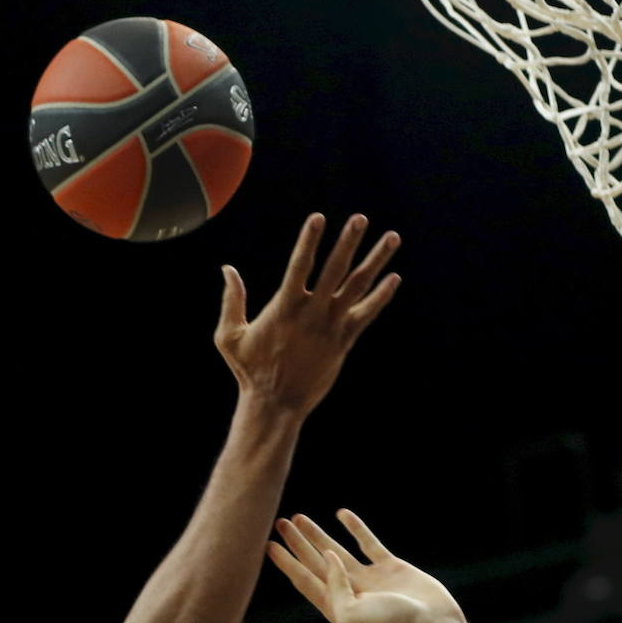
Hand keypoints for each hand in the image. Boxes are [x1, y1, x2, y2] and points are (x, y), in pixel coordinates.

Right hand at [214, 213, 400, 419]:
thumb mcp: (229, 337)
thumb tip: (227, 269)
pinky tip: (394, 278)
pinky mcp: (344, 342)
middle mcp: (312, 313)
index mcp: (285, 307)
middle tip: (360, 218)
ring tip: (392, 237)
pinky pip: (366, 314)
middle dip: (348, 242)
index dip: (308, 241)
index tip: (318, 218)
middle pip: (334, 270)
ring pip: (357, 287)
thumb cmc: (250, 371)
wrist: (276, 404)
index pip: (298, 266)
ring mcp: (330, 327)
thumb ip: (231, 301)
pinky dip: (381, 296)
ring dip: (375, 261)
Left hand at [268, 510, 466, 622]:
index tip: (268, 545)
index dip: (286, 563)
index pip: (304, 579)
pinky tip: (342, 514)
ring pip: (336, 551)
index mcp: (336, 606)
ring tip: (299, 518)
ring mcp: (369, 580)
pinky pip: (367, 543)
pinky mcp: (390, 568)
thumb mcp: (350, 614)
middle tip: (280, 524)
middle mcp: (349, 592)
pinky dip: (355, 528)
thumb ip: (333, 587)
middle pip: (314, 563)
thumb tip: (328, 558)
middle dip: (296, 544)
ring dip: (317, 535)